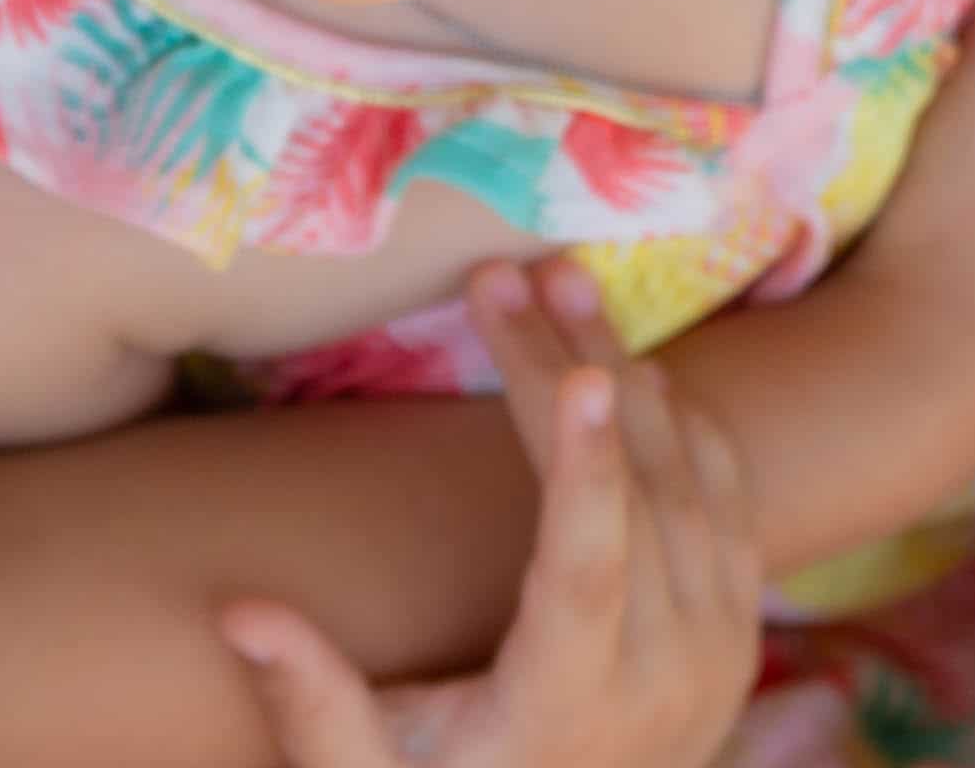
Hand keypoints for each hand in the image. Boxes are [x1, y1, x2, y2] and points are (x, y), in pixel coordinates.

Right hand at [220, 293, 758, 767]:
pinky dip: (680, 421)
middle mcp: (669, 677)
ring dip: (626, 372)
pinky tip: (624, 363)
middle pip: (639, 495)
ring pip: (690, 481)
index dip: (588, 470)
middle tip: (513, 271)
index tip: (584, 373)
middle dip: (574, 367)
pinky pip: (727, 500)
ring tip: (559, 283)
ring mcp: (719, 652)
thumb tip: (237, 611)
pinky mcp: (737, 632)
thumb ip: (309, 702)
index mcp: (575, 704)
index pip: (590, 571)